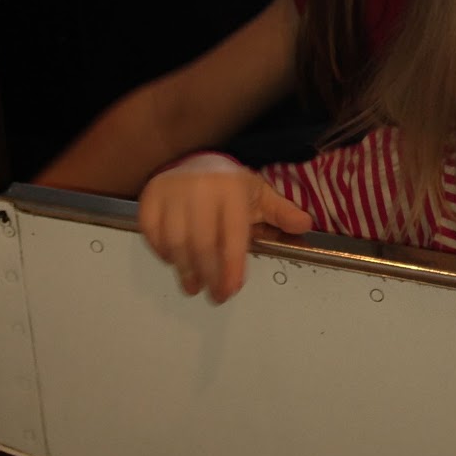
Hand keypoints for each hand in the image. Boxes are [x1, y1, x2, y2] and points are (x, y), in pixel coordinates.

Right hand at [137, 153, 313, 302]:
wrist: (195, 161)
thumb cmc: (229, 184)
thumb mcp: (259, 195)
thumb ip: (281, 212)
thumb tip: (305, 225)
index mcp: (230, 187)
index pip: (231, 234)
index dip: (232, 266)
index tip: (231, 289)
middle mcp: (199, 188)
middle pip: (202, 243)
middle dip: (209, 275)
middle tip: (214, 295)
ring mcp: (171, 192)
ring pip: (175, 241)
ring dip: (185, 270)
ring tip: (194, 286)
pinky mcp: (150, 197)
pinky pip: (152, 233)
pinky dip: (162, 252)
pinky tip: (175, 262)